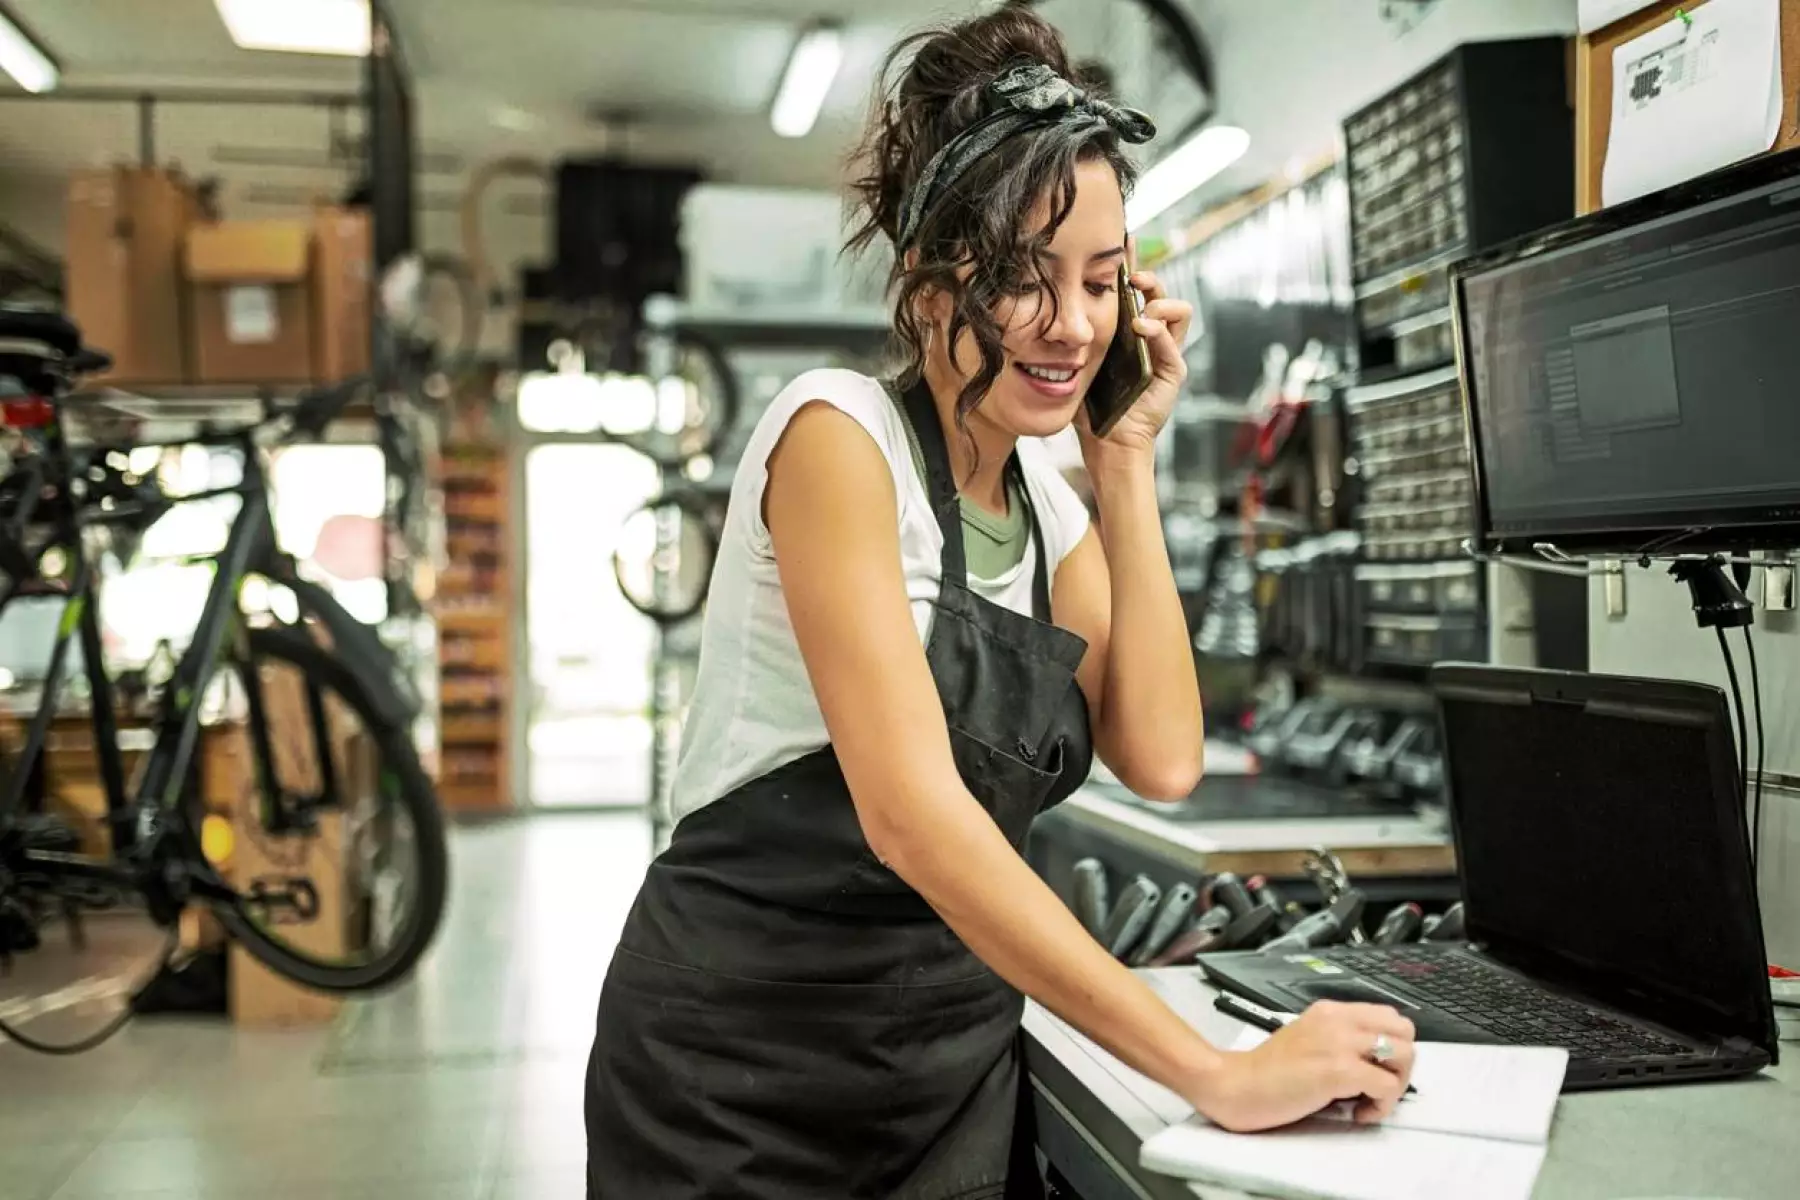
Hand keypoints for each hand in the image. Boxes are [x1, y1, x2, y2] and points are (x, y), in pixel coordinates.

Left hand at [1076, 243, 1191, 464]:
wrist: (1106, 442)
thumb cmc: (1091, 406)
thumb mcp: (1078, 361)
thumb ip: (1073, 337)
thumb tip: (1045, 304)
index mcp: (1130, 332)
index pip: (1135, 290)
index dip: (1132, 264)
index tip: (1123, 241)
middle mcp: (1152, 338)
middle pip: (1160, 293)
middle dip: (1149, 278)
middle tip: (1132, 276)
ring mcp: (1165, 355)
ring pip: (1179, 311)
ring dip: (1159, 302)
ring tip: (1140, 307)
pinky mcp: (1172, 373)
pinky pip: (1174, 344)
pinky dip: (1159, 332)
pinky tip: (1142, 327)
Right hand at [1188, 1001, 1417, 1132]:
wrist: (1235, 1085)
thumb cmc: (1265, 1073)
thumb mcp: (1306, 1039)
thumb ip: (1338, 1040)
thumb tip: (1372, 1061)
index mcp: (1329, 1011)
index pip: (1388, 1016)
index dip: (1391, 1046)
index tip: (1376, 1069)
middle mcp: (1337, 1020)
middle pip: (1404, 1031)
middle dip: (1401, 1064)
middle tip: (1379, 1085)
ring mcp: (1339, 1043)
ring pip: (1403, 1054)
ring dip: (1395, 1084)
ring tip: (1368, 1100)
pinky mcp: (1339, 1070)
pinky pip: (1387, 1086)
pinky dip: (1381, 1106)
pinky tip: (1357, 1113)